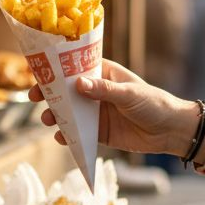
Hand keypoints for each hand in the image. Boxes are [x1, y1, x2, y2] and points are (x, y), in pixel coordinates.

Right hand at [28, 59, 197, 155]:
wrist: (170, 131)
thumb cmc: (153, 103)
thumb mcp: (129, 94)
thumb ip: (104, 90)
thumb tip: (78, 83)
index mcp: (104, 73)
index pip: (75, 66)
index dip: (56, 68)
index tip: (39, 72)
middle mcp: (96, 91)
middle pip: (66, 90)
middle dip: (49, 94)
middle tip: (34, 98)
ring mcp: (96, 112)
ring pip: (69, 113)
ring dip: (56, 116)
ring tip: (48, 120)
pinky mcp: (99, 132)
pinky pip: (78, 133)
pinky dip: (67, 135)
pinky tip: (61, 138)